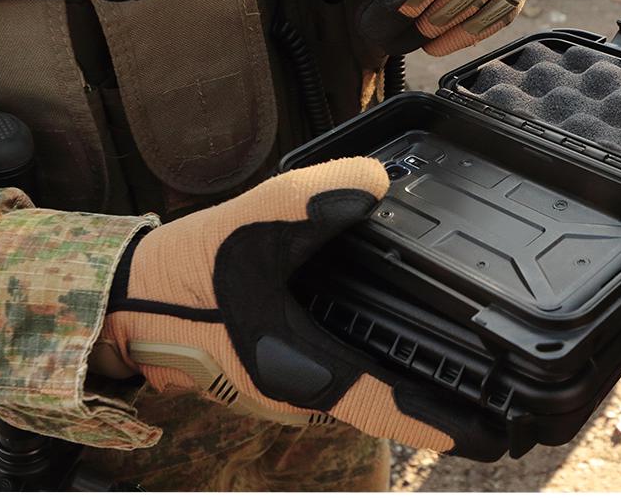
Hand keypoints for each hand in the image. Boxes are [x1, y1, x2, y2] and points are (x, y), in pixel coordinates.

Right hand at [97, 156, 507, 459]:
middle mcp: (296, 390)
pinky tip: (398, 334)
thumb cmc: (177, 276)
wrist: (121, 300)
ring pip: (362, 391)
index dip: (441, 421)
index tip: (491, 436)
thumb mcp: (247, 226)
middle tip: (499, 401)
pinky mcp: (280, 368)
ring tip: (466, 371)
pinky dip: (377, 362)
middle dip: (440, 406)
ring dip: (410, 385)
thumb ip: (311, 201)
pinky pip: (341, 372)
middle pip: (382, 403)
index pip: (383, 405)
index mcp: (294, 368)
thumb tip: (379, 184)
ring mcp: (287, 385)